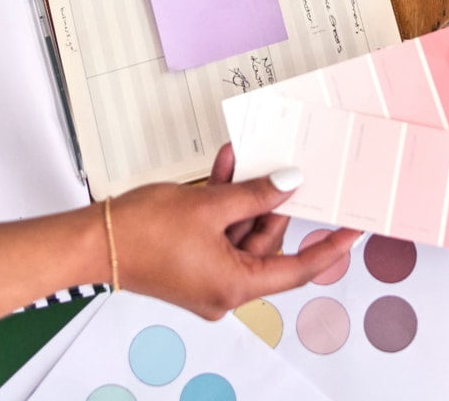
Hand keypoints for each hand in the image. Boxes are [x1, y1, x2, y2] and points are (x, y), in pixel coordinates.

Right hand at [110, 145, 355, 317]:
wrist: (96, 240)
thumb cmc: (144, 232)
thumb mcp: (210, 206)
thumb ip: (256, 194)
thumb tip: (290, 183)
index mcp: (235, 286)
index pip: (297, 270)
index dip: (328, 249)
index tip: (352, 231)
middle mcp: (224, 289)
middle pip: (265, 243)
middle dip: (267, 200)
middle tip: (278, 164)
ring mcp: (207, 278)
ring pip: (240, 231)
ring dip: (241, 194)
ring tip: (239, 158)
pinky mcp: (192, 263)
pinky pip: (219, 232)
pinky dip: (222, 204)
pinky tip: (222, 169)